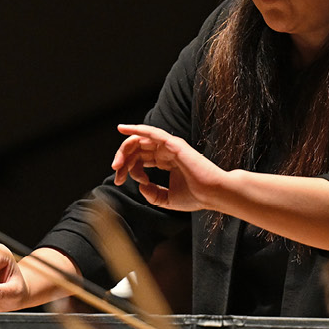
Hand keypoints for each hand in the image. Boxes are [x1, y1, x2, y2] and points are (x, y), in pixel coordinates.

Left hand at [112, 123, 227, 212]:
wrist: (213, 195)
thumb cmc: (195, 197)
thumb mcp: (166, 199)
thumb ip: (151, 193)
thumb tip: (140, 186)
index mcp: (165, 161)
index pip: (139, 158)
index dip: (127, 168)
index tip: (121, 182)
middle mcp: (166, 152)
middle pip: (137, 148)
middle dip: (122, 159)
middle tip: (115, 171)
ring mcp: (170, 146)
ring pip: (141, 140)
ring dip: (125, 149)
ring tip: (117, 163)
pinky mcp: (174, 144)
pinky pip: (152, 132)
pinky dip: (137, 129)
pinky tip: (123, 129)